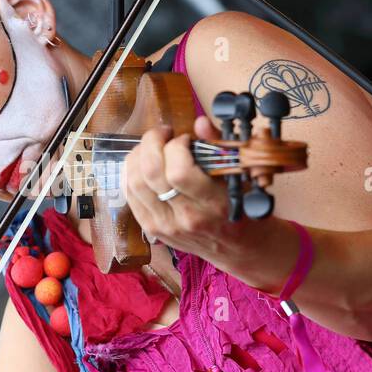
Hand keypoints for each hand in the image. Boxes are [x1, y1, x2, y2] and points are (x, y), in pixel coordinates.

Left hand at [121, 116, 229, 260]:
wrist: (237, 248)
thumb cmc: (241, 208)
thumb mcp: (239, 177)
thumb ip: (219, 148)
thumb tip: (200, 122)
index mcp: (213, 204)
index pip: (179, 171)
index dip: (176, 146)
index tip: (185, 139)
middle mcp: (186, 217)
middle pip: (150, 173)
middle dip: (152, 142)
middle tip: (163, 134)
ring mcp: (165, 226)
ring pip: (134, 182)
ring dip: (138, 156)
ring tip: (152, 147)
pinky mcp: (151, 229)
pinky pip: (129, 195)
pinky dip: (131, 173)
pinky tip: (143, 163)